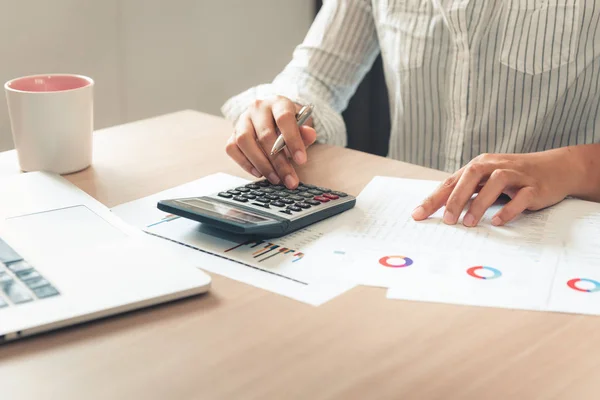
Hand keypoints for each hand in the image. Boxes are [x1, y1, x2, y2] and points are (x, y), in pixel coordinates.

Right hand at [225, 96, 316, 188]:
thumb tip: (310, 134)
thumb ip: (306, 131)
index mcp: (278, 102)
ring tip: (275, 178)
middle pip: (265, 135)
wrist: (272, 118)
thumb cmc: (288, 123)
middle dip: (279, 162)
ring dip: (261, 164)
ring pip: (244, 141)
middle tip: (289, 179)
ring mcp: (242, 120)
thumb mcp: (301, 124)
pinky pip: (232, 149)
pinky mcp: (233, 133)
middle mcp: (257, 108)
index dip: (293, 140)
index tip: (301, 161)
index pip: (284, 118)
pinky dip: (245, 163)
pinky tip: (259, 173)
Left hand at [411, 150, 578, 226]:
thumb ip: (467, 191)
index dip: (434, 198)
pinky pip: (521, 197)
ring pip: (495, 183)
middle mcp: (495, 166)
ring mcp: (516, 175)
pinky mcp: (534, 186)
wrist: (556, 168)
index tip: (418, 215)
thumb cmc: (514, 177)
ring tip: (468, 224)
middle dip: (456, 198)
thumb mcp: (487, 180)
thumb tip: (440, 211)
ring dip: (479, 204)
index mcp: (479, 165)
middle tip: (447, 220)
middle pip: (471, 175)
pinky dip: (509, 209)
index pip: (451, 181)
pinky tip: (498, 222)